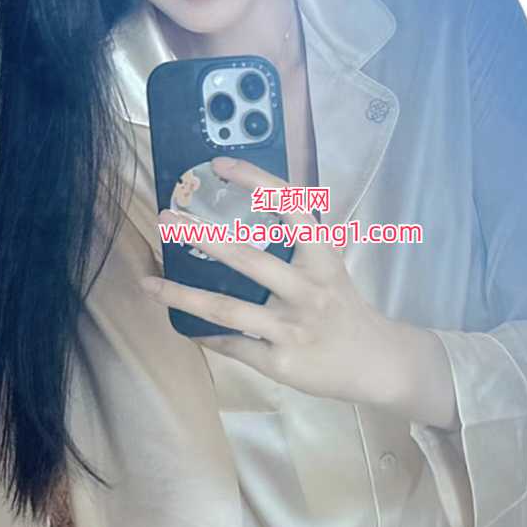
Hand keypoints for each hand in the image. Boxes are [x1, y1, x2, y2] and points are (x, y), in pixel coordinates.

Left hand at [140, 156, 409, 409]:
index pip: (291, 207)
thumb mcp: (330, 266)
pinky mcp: (281, 362)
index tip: (220, 164)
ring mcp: (292, 328)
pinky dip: (206, 335)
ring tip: (149, 282)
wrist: (377, 362)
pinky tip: (181, 325)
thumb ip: (299, 242)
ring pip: (229, 309)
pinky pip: (234, 345)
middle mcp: (308, 289)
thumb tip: (254, 209)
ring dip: (183, 295)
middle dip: (202, 236)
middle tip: (165, 218)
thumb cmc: (344, 308)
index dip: (256, 182)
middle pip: (248, 258)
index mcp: (322, 257)